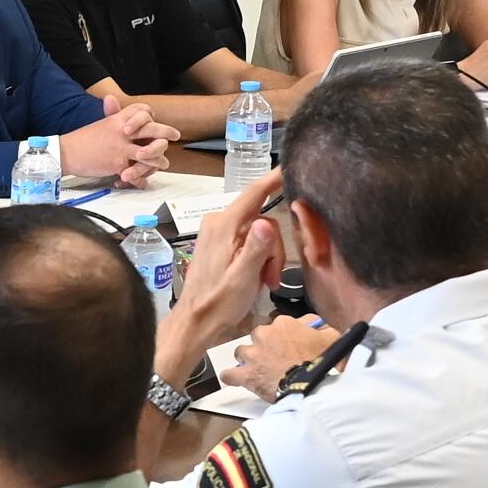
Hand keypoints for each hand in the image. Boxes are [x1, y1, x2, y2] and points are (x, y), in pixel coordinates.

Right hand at [64, 110, 173, 184]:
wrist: (66, 152)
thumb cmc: (82, 140)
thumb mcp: (100, 123)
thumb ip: (111, 114)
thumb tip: (112, 98)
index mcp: (118, 119)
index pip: (142, 111)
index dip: (151, 115)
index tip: (156, 120)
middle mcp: (122, 131)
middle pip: (152, 129)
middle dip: (166, 132)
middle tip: (175, 135)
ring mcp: (121, 148)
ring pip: (150, 153)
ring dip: (158, 160)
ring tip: (162, 164)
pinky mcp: (118, 164)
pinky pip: (136, 173)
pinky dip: (140, 181)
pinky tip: (143, 183)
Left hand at [166, 186, 284, 354]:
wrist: (195, 322)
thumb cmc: (218, 303)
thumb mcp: (243, 278)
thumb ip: (257, 249)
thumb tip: (267, 222)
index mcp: (224, 225)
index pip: (254, 193)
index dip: (274, 178)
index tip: (291, 165)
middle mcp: (219, 222)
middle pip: (262, 220)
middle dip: (273, 248)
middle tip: (272, 277)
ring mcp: (219, 232)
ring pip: (259, 233)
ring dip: (267, 257)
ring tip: (265, 282)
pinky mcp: (220, 243)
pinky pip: (248, 241)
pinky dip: (258, 258)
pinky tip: (258, 278)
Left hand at [240, 315, 335, 392]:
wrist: (312, 384)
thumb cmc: (323, 360)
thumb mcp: (332, 337)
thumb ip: (324, 328)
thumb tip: (321, 326)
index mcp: (284, 323)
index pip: (279, 325)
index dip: (284, 337)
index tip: (290, 345)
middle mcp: (264, 335)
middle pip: (258, 336)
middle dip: (264, 346)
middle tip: (276, 359)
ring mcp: (253, 355)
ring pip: (241, 352)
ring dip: (248, 360)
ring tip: (259, 370)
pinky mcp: (246, 375)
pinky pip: (230, 374)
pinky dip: (232, 377)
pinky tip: (236, 380)